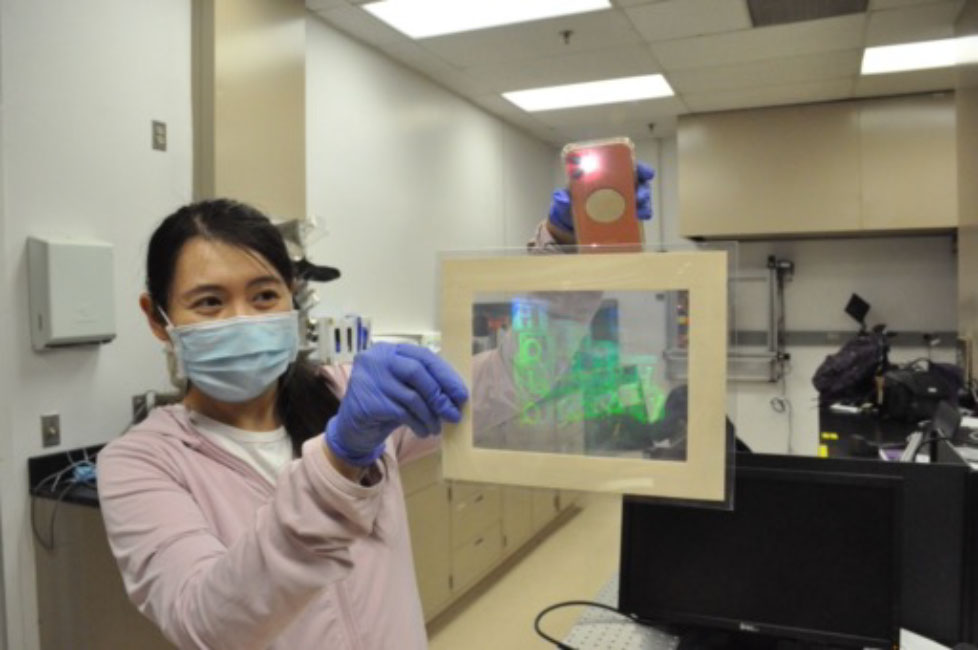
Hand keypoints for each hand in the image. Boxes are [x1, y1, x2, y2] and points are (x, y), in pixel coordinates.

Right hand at [325, 343, 468, 466]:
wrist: (351, 428)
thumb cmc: (383, 404)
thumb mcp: (403, 388)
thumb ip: (423, 385)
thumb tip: (455, 394)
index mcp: (389, 350)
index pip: (424, 356)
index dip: (446, 375)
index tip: (461, 394)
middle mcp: (377, 359)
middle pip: (418, 372)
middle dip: (440, 395)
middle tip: (454, 414)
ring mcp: (370, 379)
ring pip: (412, 396)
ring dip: (430, 415)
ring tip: (437, 427)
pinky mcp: (368, 401)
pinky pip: (403, 413)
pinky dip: (418, 423)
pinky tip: (423, 431)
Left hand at [547, 161, 654, 234]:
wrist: (570, 226)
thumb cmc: (569, 207)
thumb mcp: (564, 202)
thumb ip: (563, 199)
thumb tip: (562, 197)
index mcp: (604, 177)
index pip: (624, 167)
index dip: (637, 167)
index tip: (643, 172)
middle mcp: (617, 186)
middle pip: (638, 182)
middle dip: (643, 187)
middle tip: (640, 196)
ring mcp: (622, 201)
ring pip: (640, 197)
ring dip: (644, 202)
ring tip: (641, 211)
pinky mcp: (624, 215)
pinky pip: (637, 213)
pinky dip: (641, 214)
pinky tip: (640, 218)